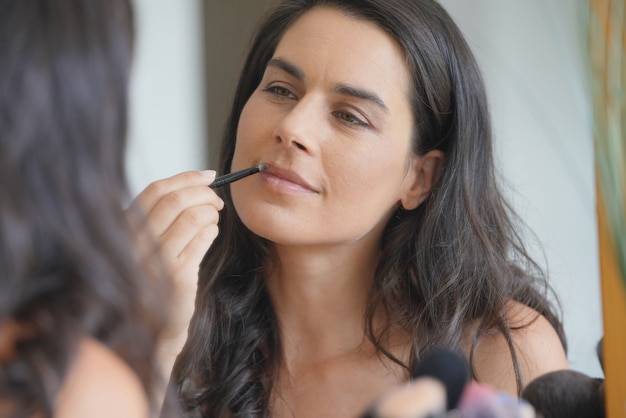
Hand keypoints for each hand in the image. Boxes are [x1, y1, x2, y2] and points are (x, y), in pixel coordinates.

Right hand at [129, 170, 223, 338]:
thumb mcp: (147, 244)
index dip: (186, 178)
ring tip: (214, 218)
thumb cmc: (154, 279)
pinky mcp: (177, 276)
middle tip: (217, 199)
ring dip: (210, 212)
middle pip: (176, 200)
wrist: (153, 327)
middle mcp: (135, 242)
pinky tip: (211, 233)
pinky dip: (212, 229)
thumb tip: (197, 182)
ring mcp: (155, 260)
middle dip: (204, 193)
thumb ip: (161, 216)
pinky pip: (202, 239)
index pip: (156, 190)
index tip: (209, 175)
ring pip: (193, 217)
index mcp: (125, 228)